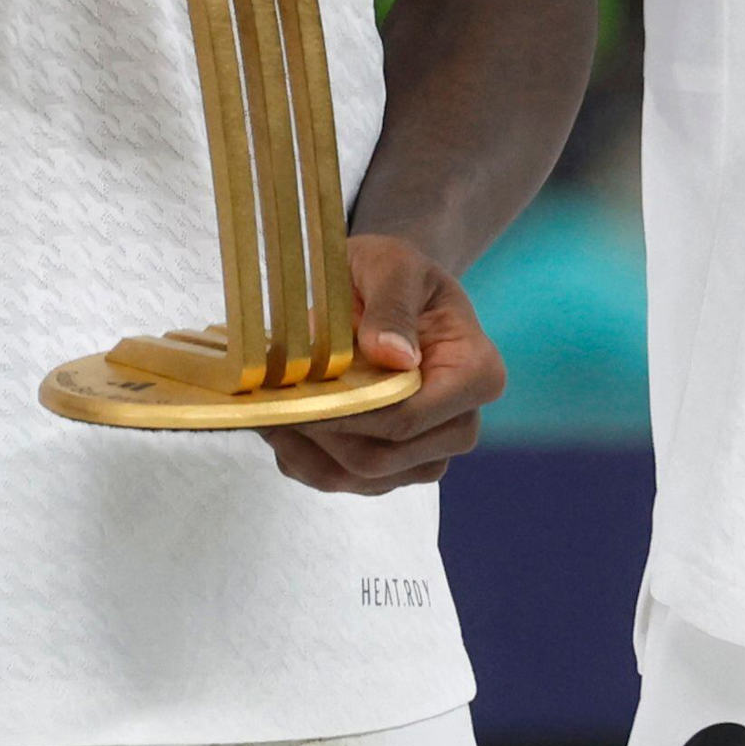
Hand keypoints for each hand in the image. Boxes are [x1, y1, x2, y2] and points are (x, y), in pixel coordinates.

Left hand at [267, 233, 500, 493]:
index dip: (350, 414)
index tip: (299, 395)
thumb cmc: (394, 273)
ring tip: (267, 410)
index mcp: (477, 374)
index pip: (409, 417)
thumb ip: (392, 306)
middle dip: (321, 433)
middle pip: (382, 456)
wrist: (387, 289)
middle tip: (270, 401)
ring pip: (359, 478)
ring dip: (306, 450)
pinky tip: (280, 423)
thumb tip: (394, 356)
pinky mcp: (392, 467)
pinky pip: (341, 481)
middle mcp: (460, 425)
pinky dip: (303, 458)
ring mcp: (426, 453)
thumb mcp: (392, 265)